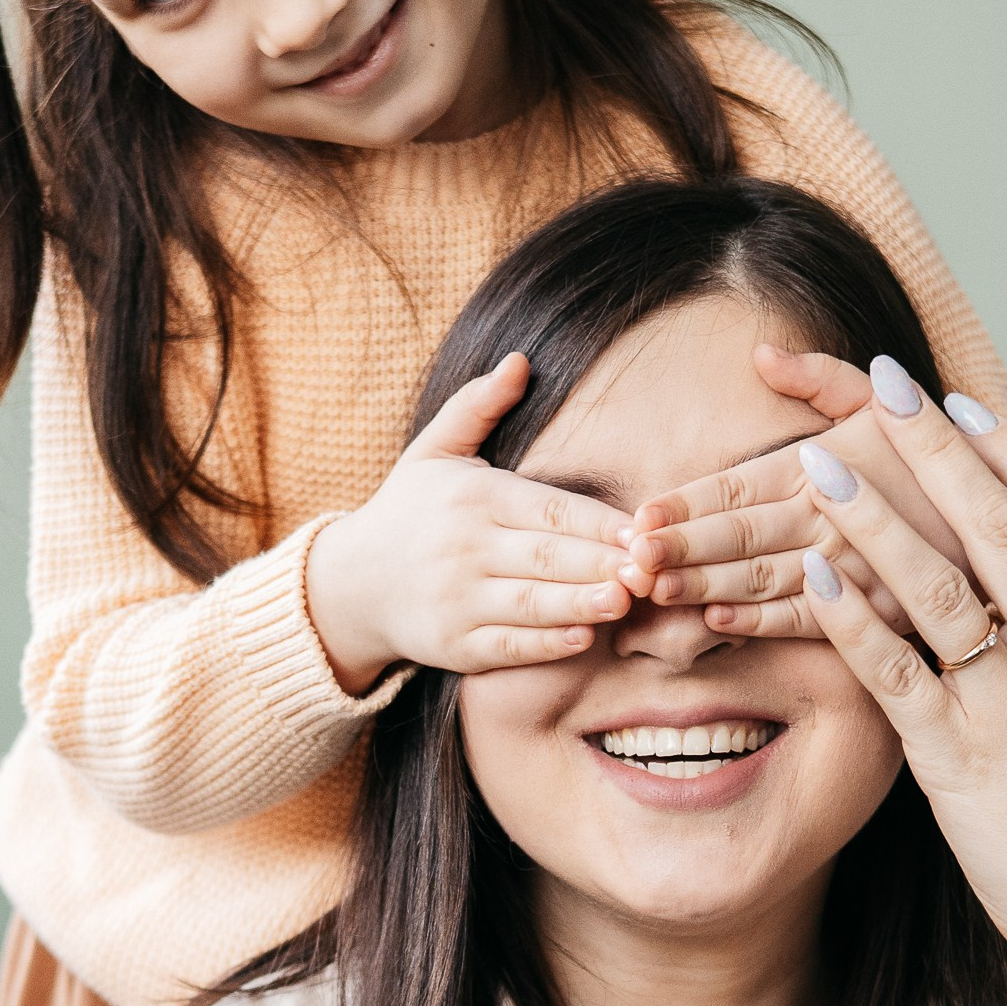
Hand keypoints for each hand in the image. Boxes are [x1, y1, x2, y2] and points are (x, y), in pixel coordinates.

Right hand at [303, 354, 635, 695]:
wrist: (351, 585)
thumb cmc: (409, 511)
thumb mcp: (434, 450)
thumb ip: (477, 406)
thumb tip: (520, 360)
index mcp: (471, 497)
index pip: (547, 509)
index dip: (598, 521)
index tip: (645, 528)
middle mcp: (463, 547)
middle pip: (546, 556)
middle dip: (602, 562)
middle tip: (654, 567)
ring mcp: (457, 599)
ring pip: (531, 603)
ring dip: (582, 603)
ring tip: (628, 600)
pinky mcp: (453, 644)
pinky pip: (507, 645)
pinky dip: (546, 644)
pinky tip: (585, 638)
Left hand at [619, 348, 970, 634]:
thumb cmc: (940, 460)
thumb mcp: (888, 404)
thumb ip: (823, 380)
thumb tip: (761, 355)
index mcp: (826, 461)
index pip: (739, 483)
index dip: (686, 502)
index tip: (639, 516)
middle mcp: (834, 513)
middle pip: (741, 533)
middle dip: (681, 547)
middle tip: (628, 561)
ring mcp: (856, 565)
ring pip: (765, 580)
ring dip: (705, 587)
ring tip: (655, 592)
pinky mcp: (879, 612)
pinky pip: (812, 622)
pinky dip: (763, 623)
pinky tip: (717, 622)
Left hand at [783, 361, 1006, 1005]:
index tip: (957, 404)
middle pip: (998, 522)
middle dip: (933, 448)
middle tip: (876, 384)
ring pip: (940, 584)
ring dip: (874, 515)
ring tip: (817, 464)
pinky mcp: (962, 758)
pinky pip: (895, 671)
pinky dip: (850, 616)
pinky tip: (808, 574)